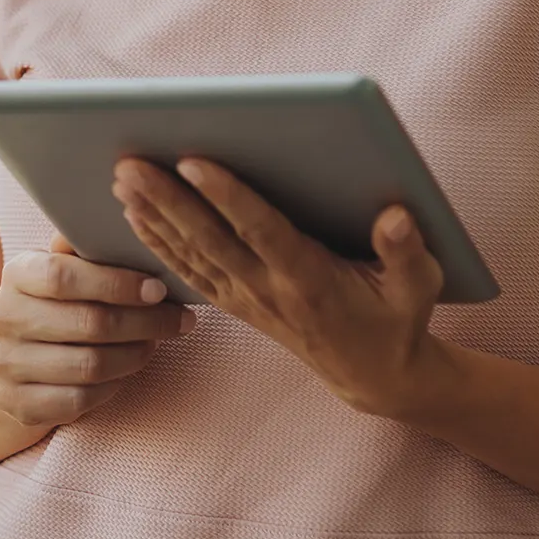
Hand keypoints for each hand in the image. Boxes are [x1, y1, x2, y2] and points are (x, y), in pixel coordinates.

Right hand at [0, 236, 192, 427]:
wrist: (11, 358)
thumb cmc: (54, 305)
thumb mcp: (62, 270)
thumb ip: (89, 254)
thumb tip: (130, 237)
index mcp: (16, 274)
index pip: (63, 276)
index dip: (117, 284)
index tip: (159, 290)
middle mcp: (3, 318)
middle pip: (88, 323)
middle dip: (145, 322)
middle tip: (178, 321)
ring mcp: (6, 364)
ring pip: (90, 365)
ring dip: (134, 355)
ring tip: (153, 343)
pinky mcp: (17, 403)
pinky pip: (80, 399)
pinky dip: (111, 387)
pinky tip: (123, 373)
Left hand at [116, 158, 444, 419]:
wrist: (374, 377)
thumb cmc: (397, 320)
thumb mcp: (418, 288)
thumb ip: (406, 251)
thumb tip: (396, 215)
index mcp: (310, 279)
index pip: (260, 230)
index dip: (226, 196)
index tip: (193, 161)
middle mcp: (270, 289)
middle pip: (209, 239)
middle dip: (167, 200)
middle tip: (130, 163)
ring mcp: (248, 299)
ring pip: (190, 254)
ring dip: (153, 217)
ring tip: (119, 180)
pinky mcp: (237, 304)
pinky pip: (189, 272)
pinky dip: (157, 244)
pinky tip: (132, 215)